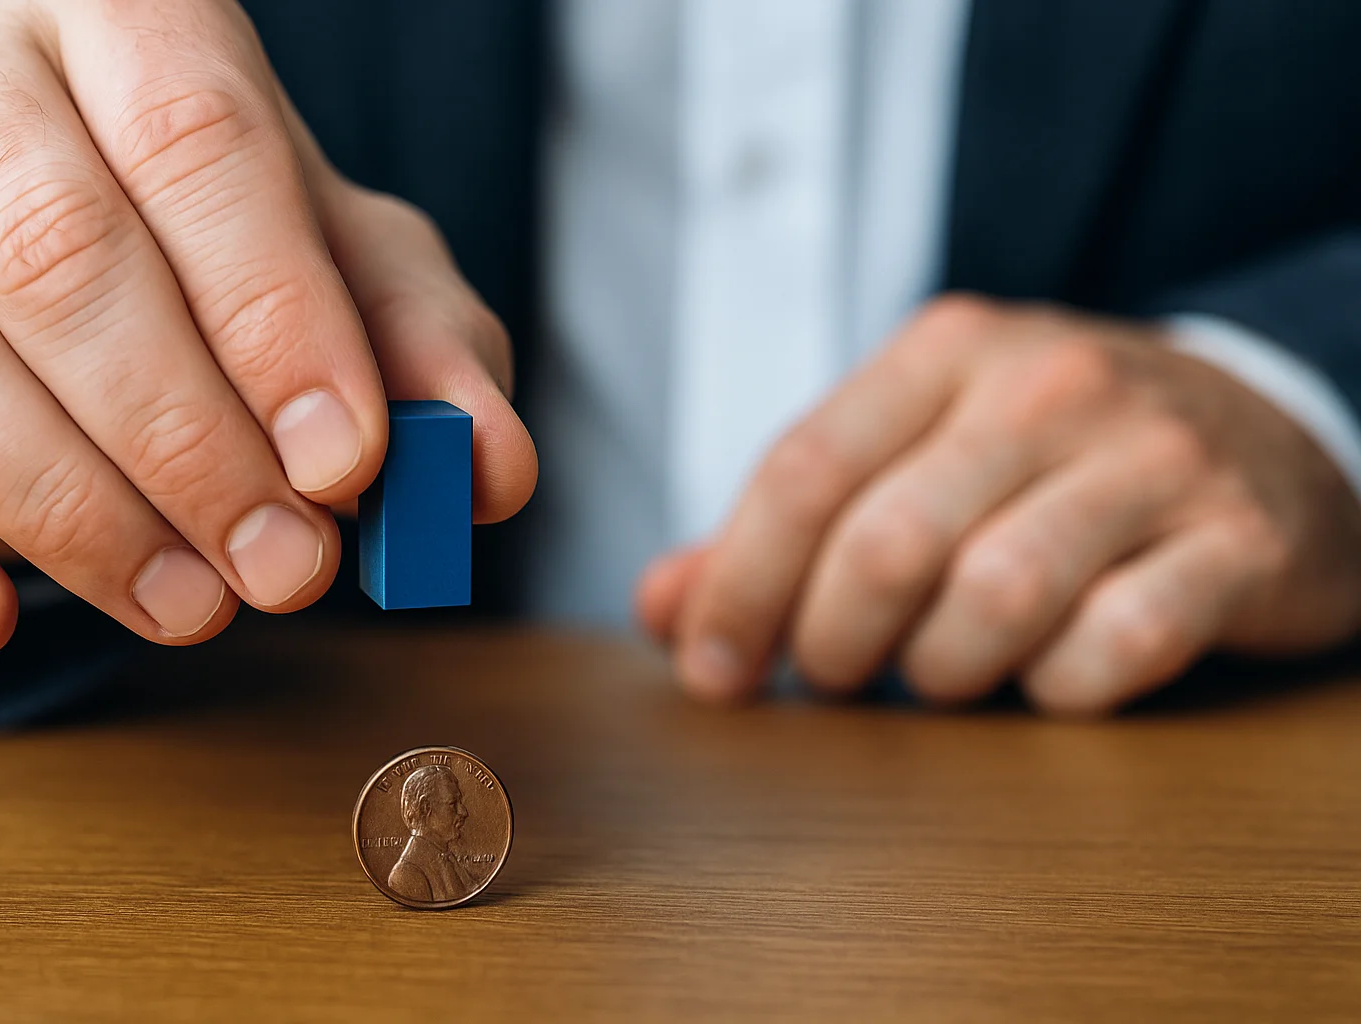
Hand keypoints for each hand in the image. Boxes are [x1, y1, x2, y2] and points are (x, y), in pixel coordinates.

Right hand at [0, 0, 535, 656]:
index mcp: (133, 19)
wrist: (80, 189)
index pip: (199, 145)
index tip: (349, 462)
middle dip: (188, 445)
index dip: (275, 316)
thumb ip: (431, 351)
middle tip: (288, 568)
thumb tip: (489, 471)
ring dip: (70, 514)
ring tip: (191, 607)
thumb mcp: (360, 264)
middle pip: (62, 258)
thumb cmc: (234, 231)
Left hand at [637, 295, 1360, 714]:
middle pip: (886, 544)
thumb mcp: (915, 451)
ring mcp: (1153, 459)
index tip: (711, 673)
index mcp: (948, 351)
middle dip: (832, 643)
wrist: (1261, 427)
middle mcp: (1049, 385)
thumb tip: (660, 607)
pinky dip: (1059, 688)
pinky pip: (1116, 644)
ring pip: (995, 599)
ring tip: (940, 672)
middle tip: (834, 677)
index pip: (805, 470)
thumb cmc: (1044, 457)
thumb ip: (784, 528)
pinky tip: (1049, 676)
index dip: (738, 586)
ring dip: (942, 671)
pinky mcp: (1238, 541)